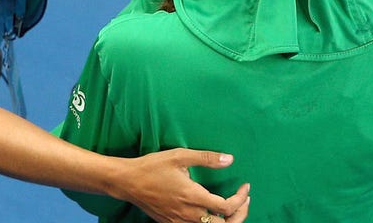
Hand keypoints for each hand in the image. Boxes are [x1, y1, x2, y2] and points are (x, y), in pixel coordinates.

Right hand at [114, 148, 250, 222]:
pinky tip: (210, 212)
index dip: (241, 199)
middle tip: (244, 200)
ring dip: (226, 221)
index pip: (227, 208)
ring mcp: (180, 222)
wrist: (128, 182)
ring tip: (232, 207)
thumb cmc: (153, 167)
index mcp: (193, 197)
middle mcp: (189, 214)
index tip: (245, 186)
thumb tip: (229, 159)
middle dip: (240, 215)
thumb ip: (206, 158)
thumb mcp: (180, 156)